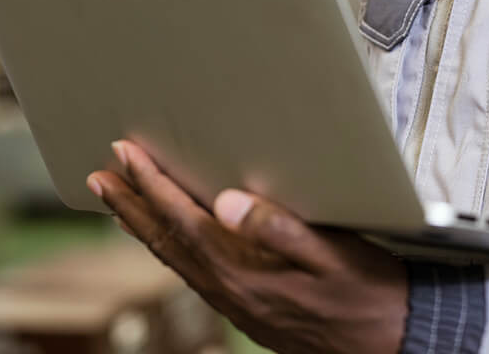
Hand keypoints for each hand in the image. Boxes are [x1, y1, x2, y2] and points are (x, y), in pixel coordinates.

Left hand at [88, 140, 406, 353]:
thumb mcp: (332, 255)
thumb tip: (225, 201)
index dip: (151, 185)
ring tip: (115, 199)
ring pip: (173, 259)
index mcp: (245, 272)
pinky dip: (168, 248)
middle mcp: (229, 290)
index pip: (183, 220)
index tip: (127, 153)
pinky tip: (165, 236)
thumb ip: (278, 227)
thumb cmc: (366, 294)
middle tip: (98, 174)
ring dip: (141, 225)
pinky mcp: (244, 308)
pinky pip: (190, 273)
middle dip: (130, 204)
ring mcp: (234, 303)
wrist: (390, 344)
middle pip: (165, 241)